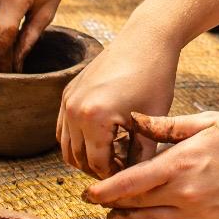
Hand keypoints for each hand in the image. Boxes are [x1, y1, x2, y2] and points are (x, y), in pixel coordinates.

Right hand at [57, 33, 180, 177]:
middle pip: (78, 159)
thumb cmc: (154, 78)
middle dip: (99, 168)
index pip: (98, 165)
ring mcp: (68, 100)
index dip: (116, 175)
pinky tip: (103, 137)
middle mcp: (74, 109)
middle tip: (123, 167)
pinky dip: (78, 139)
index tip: (132, 174)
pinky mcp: (68, 91)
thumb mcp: (151, 121)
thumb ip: (142, 156)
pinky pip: (64, 127)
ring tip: (113, 154)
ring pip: (66, 146)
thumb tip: (136, 179)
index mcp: (94, 118)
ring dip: (86, 155)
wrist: (145, 40)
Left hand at [82, 111, 218, 218]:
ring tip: (115, 218)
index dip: (104, 191)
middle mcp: (185, 194)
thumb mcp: (207, 121)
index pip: (129, 183)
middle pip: (136, 206)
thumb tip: (135, 121)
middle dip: (112, 206)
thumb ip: (167, 126)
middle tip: (96, 204)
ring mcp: (199, 215)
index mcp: (180, 164)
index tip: (87, 193)